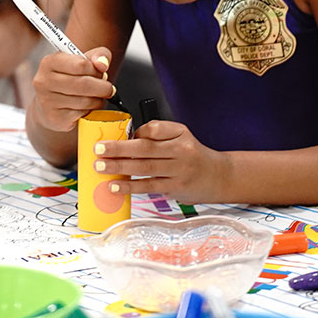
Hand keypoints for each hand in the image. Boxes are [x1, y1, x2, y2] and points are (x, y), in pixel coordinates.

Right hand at [29, 47, 116, 132]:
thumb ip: (97, 56)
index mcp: (49, 62)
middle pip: (84, 83)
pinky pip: (82, 114)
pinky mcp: (55, 118)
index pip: (81, 64)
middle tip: (108, 89)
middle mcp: (44, 81)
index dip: (96, 69)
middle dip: (103, 87)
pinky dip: (90, 111)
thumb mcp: (82, 61)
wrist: (50, 106)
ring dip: (98, 100)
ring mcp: (47, 101)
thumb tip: (103, 64)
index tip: (100, 72)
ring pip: (86, 101)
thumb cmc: (70, 79)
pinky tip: (86, 107)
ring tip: (96, 97)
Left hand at [92, 120, 231, 203]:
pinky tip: (115, 186)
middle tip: (98, 149)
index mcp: (180, 134)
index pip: (154, 129)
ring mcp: (178, 171)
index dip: (135, 133)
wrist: (218, 177)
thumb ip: (158, 135)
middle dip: (119, 149)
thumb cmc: (193, 156)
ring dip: (120, 168)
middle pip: (145, 148)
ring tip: (100, 167)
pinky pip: (149, 186)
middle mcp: (181, 151)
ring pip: (145, 168)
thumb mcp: (181, 137)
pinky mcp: (175, 188)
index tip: (116, 135)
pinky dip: (130, 186)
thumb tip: (128, 139)